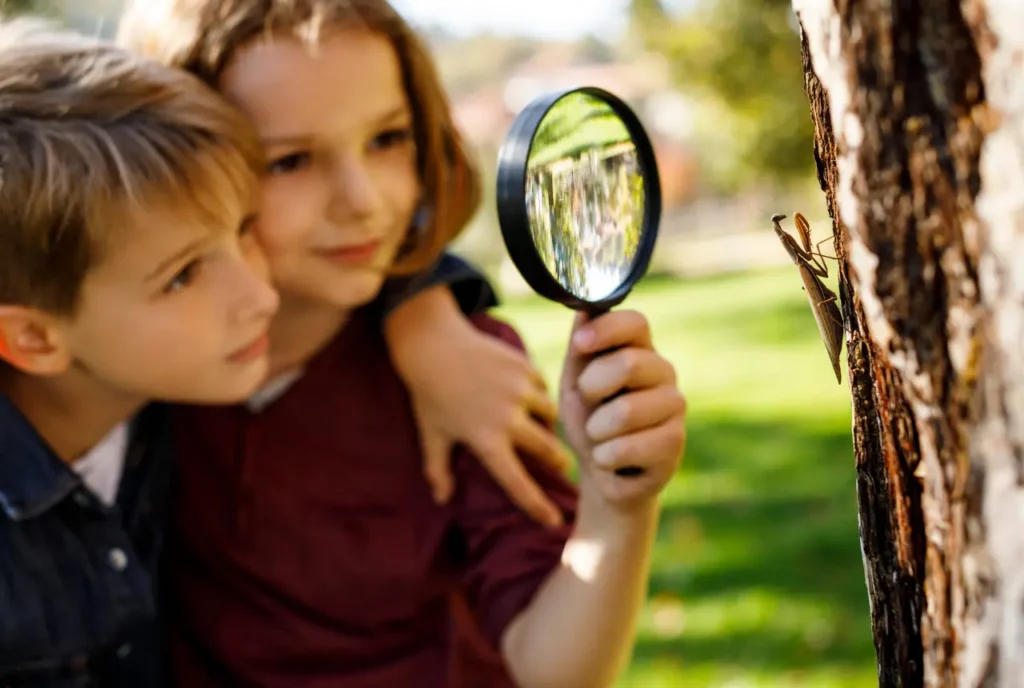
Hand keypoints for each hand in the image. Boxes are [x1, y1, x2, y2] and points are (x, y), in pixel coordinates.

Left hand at [387, 289, 569, 526]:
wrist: (432, 344)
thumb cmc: (429, 394)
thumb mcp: (431, 434)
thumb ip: (437, 469)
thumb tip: (441, 499)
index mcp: (485, 441)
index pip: (516, 482)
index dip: (537, 506)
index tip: (554, 520)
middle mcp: (508, 418)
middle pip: (548, 450)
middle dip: (558, 462)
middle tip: (562, 467)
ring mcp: (519, 390)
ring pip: (550, 415)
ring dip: (549, 424)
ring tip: (544, 427)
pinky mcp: (524, 367)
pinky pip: (543, 387)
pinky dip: (540, 395)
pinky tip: (531, 397)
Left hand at [559, 310, 685, 511]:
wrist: (601, 470)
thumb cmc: (588, 418)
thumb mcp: (575, 380)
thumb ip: (581, 347)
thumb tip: (584, 307)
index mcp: (639, 349)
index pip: (636, 322)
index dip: (607, 330)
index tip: (579, 345)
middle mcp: (663, 371)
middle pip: (629, 364)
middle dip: (592, 388)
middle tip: (589, 403)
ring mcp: (675, 406)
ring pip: (625, 411)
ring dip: (596, 429)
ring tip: (600, 436)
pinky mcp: (675, 442)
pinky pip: (628, 447)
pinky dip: (605, 456)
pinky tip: (610, 458)